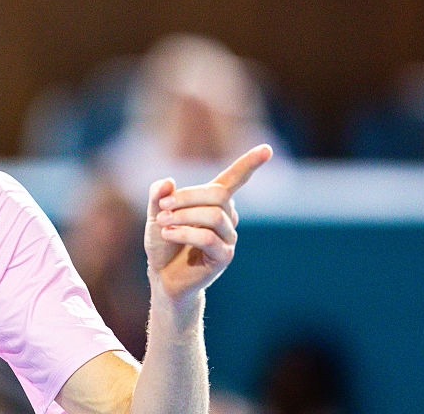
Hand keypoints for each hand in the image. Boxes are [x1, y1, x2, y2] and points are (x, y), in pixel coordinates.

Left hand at [144, 144, 272, 303]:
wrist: (162, 275)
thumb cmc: (163, 242)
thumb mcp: (157, 214)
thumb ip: (159, 195)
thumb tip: (168, 181)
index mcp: (214, 202)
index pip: (235, 179)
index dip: (249, 164)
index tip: (266, 149)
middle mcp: (227, 217)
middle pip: (218, 194)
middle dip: (187, 197)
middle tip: (163, 207)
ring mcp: (228, 237)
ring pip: (214, 216)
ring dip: (183, 216)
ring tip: (163, 223)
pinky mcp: (224, 256)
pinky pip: (208, 238)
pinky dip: (184, 233)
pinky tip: (167, 234)